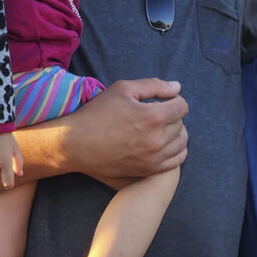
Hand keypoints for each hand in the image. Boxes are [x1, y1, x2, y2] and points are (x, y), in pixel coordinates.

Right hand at [63, 79, 187, 187]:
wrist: (74, 145)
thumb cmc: (97, 113)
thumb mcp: (123, 89)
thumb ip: (154, 85)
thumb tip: (178, 87)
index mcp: (152, 117)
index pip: (182, 106)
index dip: (174, 100)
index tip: (163, 101)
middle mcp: (156, 140)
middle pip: (181, 124)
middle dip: (172, 116)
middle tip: (157, 114)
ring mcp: (153, 158)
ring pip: (181, 142)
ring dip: (176, 132)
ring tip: (161, 127)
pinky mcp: (148, 170)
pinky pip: (176, 160)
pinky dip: (176, 150)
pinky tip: (165, 143)